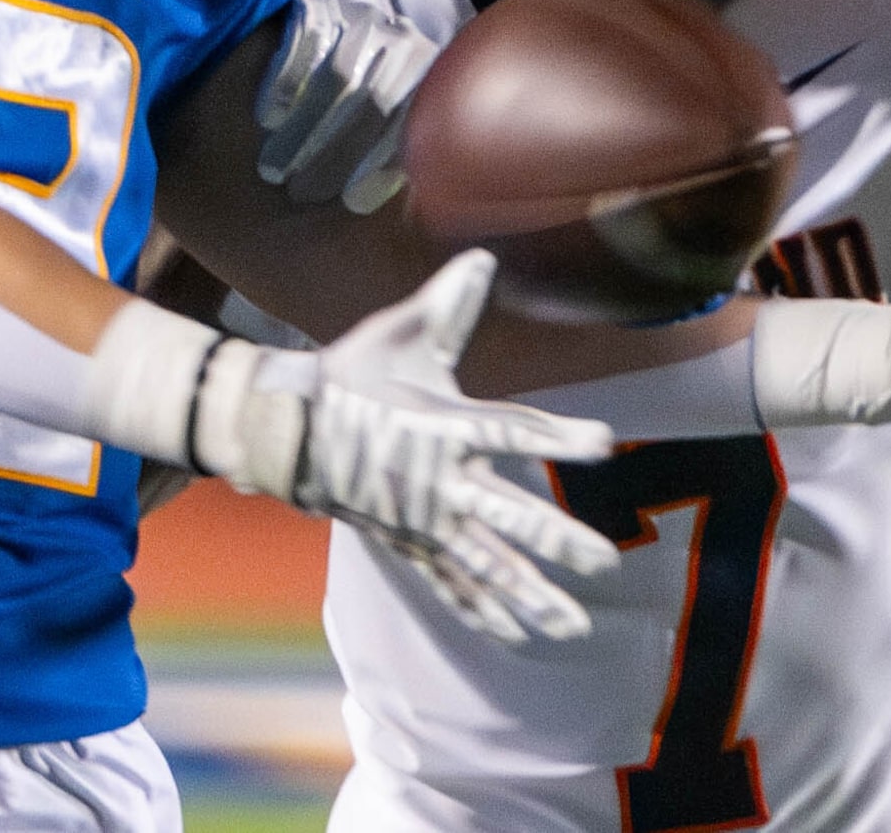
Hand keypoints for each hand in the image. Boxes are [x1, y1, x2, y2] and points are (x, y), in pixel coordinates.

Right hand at [193, 251, 619, 641]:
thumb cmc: (348, 376)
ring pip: (486, 567)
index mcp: (443, 426)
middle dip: (560, 542)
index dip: (561, 437)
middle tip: (606, 562)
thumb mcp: (397, 334)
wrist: (284, 430)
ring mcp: (424, 521)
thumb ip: (447, 303)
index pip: (514, 430)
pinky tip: (515, 634)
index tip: (604, 443)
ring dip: (532, 597)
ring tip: (574, 626)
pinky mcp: (408, 542)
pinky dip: (481, 610)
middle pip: (511, 518)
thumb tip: (483, 256)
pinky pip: (450, 583)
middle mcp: (440, 482)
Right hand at [256, 0, 436, 211]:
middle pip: (375, 100)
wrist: (324, 60)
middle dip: (336, 154)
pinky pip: (304, 45)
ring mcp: (363, 18)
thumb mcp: (388, 149)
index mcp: (432, 80)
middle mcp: (405, 41)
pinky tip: (268, 120)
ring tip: (274, 171)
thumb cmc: (360, 131)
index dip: (381, 167)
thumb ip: (403, 170)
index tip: (351, 206)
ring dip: (304, 130)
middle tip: (303, 196)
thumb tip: (428, 227)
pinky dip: (283, 87)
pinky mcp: (320, 6)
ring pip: (338, 77)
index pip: (412, 124)